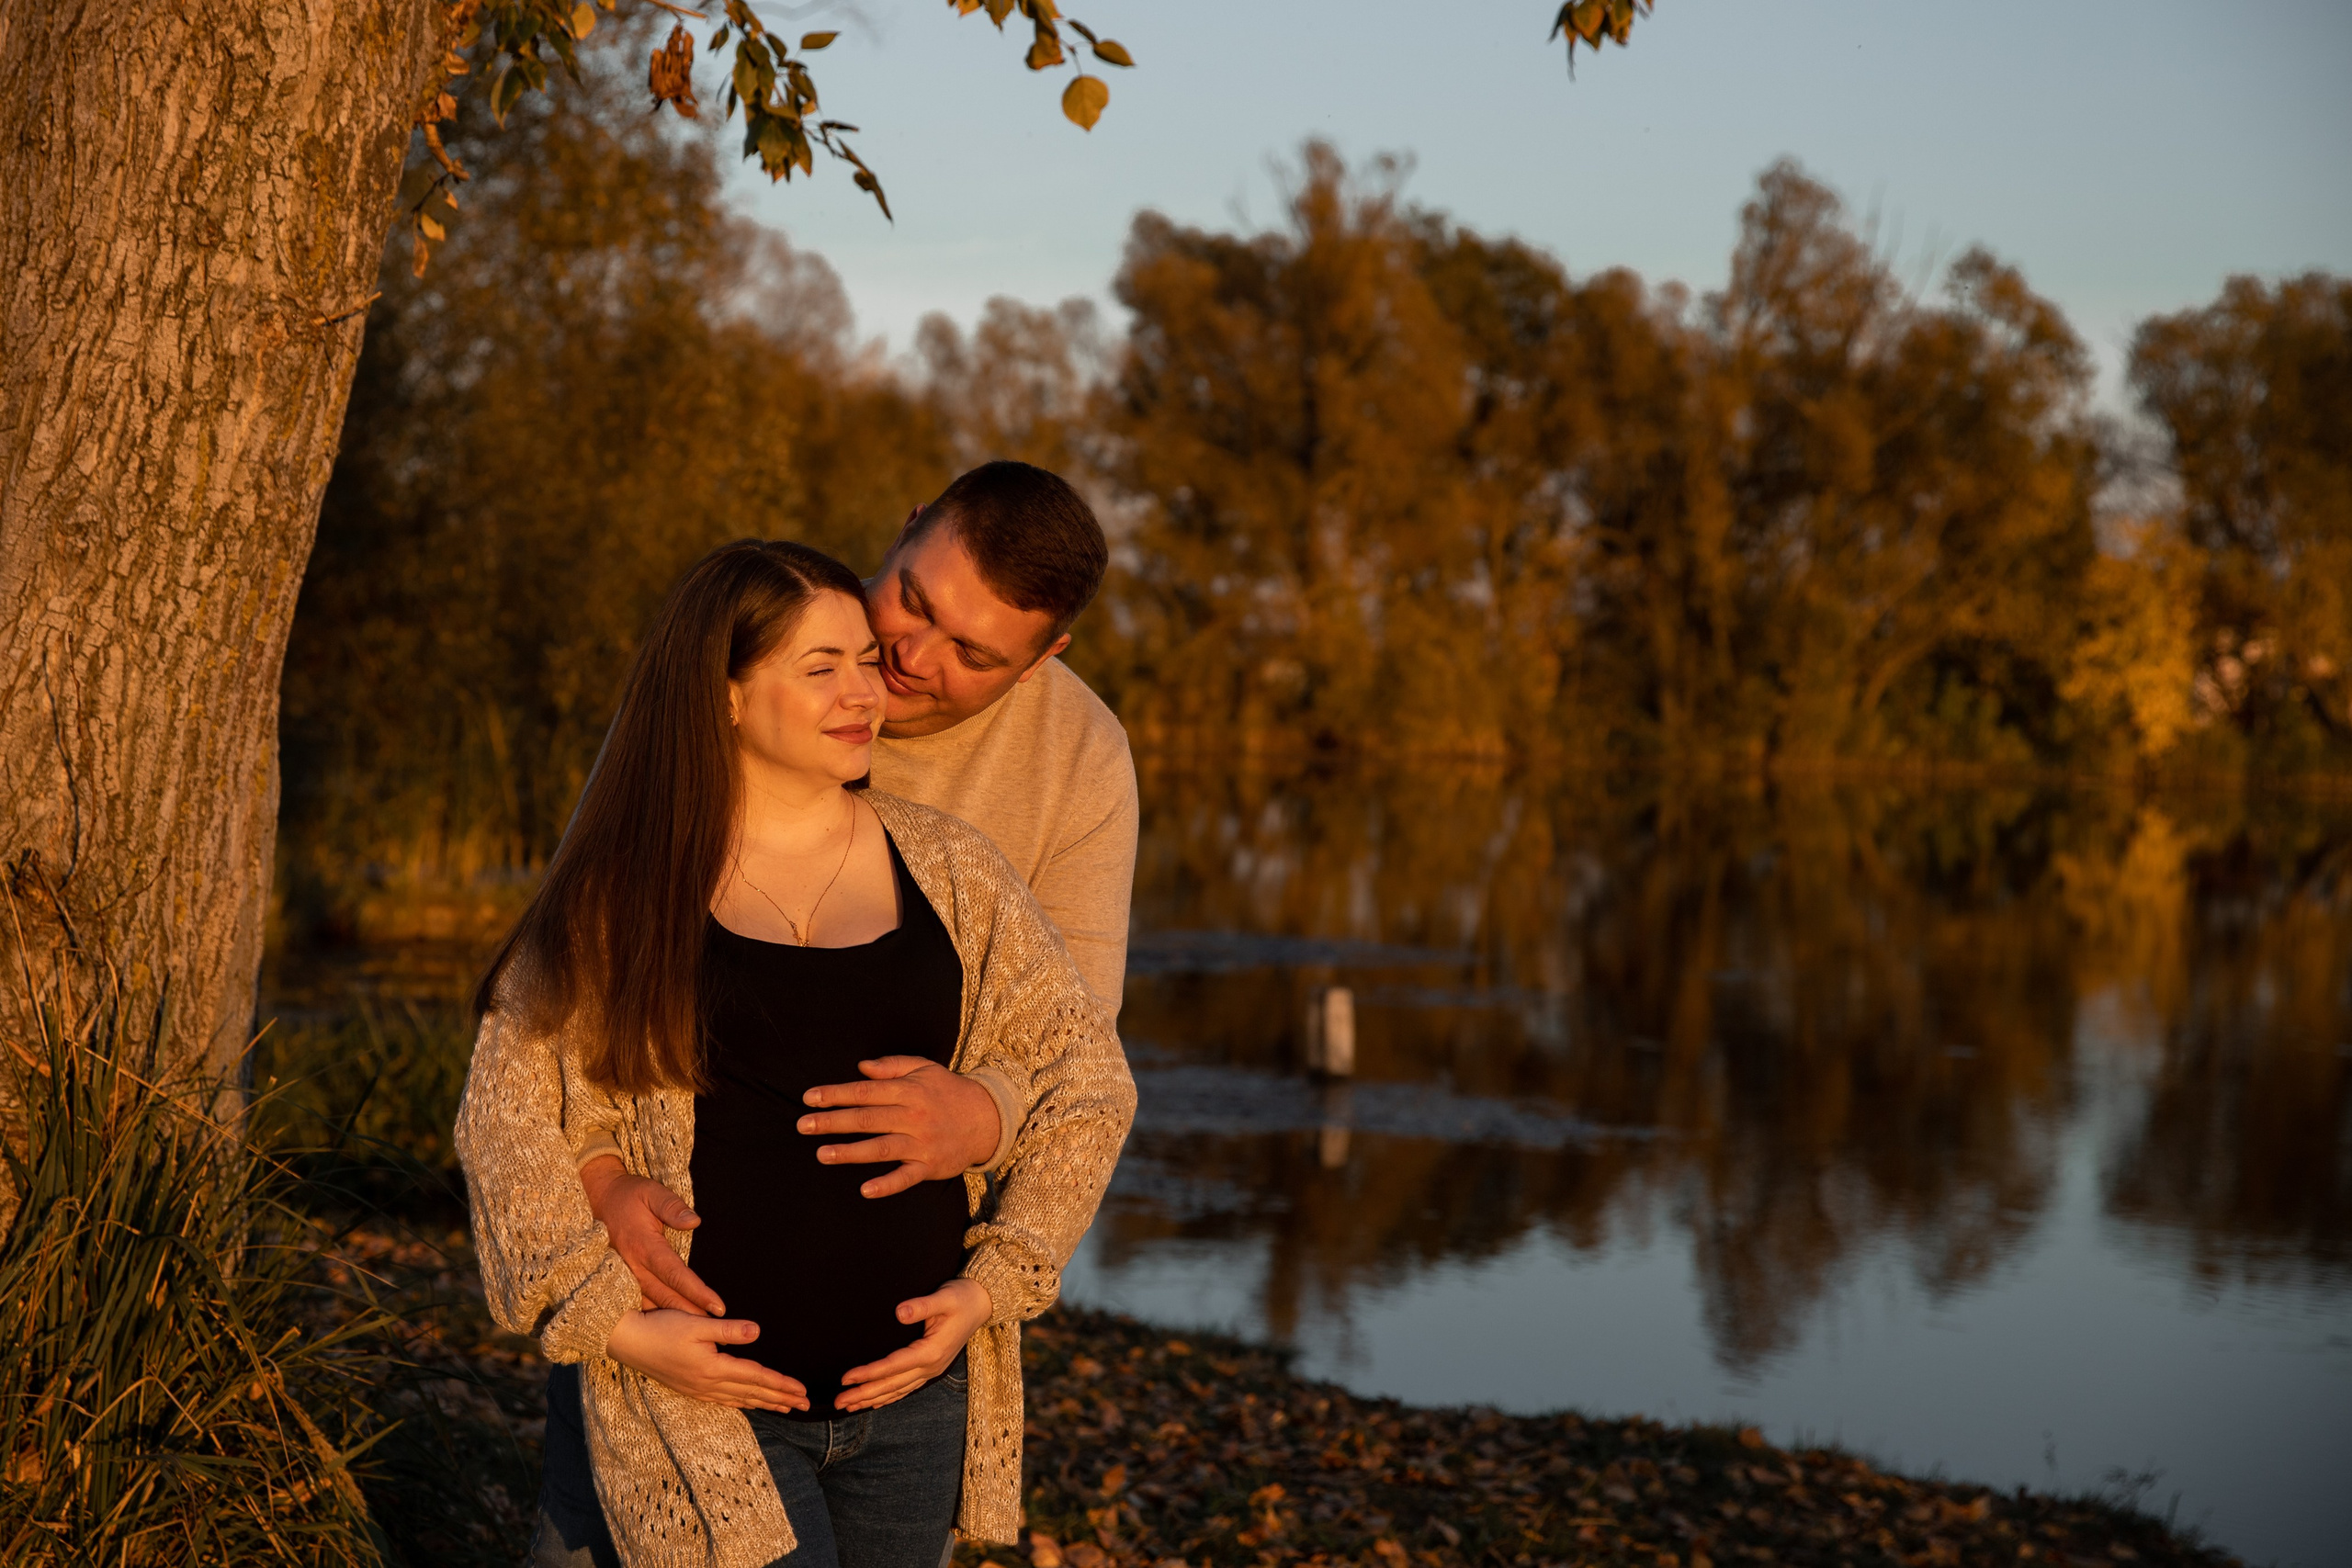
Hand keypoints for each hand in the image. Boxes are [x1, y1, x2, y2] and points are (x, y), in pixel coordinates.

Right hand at [581, 1156, 724, 1315]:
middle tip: (715, 1328)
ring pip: (651, 1303)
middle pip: (665, 1295)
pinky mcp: (618, 1278)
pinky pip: (637, 1301)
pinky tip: (668, 1327)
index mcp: (644, 1245)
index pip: (676, 1274)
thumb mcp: (651, 1192)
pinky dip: (654, 1315)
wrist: (596, 1198)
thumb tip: (694, 1222)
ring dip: (673, 1318)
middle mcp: (632, 1265)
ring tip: (698, 1331)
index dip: (697, 1292)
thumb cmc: (628, 1195)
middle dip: (690, 1313)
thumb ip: (673, 1207)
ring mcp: (623, 1274)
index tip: (717, 1306)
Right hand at [605, 1308, 808, 1412]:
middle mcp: (708, 1384)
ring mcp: (698, 1389)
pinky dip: (742, 1403)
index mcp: (713, 1368)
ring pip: (740, 1400)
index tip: (803, 1391)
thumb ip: (728, 1330)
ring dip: (765, 1403)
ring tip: (785, 1407)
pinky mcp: (690, 1388)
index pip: (756, 1377)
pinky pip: (724, 1401)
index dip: (781, 1384)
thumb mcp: (696, 1324)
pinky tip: (749, 1404)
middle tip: (805, 1405)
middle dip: (781, 1399)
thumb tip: (757, 1332)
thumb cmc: (661, 1328)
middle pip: (753, 1393)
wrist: (627, 1341)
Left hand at [799, 1058, 1000, 1198]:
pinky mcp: (930, 1167)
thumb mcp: (925, 1068)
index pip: (866, 1091)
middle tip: (803, 1125)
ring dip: (850, 1152)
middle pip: (867, 1119)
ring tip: (822, 1154)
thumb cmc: (949, 1091)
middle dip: (833, 1122)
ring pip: (881, 1148)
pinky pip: (906, 1177)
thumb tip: (860, 1067)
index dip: (836, 1094)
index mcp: (910, 1090)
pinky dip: (887, 1184)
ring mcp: (922, 1143)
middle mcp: (914, 1116)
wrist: (988, 1119)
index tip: (809, 1098)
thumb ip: (892, 1065)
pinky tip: (865, 1190)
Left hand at [836, 1277, 990, 1411]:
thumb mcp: (945, 1297)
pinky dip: (888, 1397)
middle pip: (892, 1385)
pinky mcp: (931, 1368)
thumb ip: (922, 1305)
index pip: (893, 1366)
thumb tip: (899, 1312)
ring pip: (897, 1391)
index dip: (869, 1373)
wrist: (982, 1303)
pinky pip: (906, 1388)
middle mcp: (931, 1367)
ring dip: (872, 1399)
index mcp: (932, 1351)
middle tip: (838, 1402)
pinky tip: (874, 1402)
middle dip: (864, 1394)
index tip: (846, 1378)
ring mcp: (932, 1370)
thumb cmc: (961, 1297)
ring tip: (848, 1407)